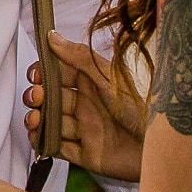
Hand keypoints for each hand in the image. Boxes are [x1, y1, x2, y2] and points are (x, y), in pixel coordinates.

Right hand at [27, 32, 148, 182]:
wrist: (156, 148)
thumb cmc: (140, 108)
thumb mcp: (108, 76)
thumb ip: (79, 57)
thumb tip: (53, 37)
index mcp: (94, 84)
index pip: (61, 74)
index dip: (45, 73)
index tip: (37, 74)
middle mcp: (88, 106)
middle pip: (53, 99)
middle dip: (38, 96)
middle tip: (36, 97)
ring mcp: (86, 129)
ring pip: (53, 123)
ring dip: (38, 119)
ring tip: (35, 118)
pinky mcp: (87, 153)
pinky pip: (59, 147)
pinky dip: (44, 142)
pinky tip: (38, 136)